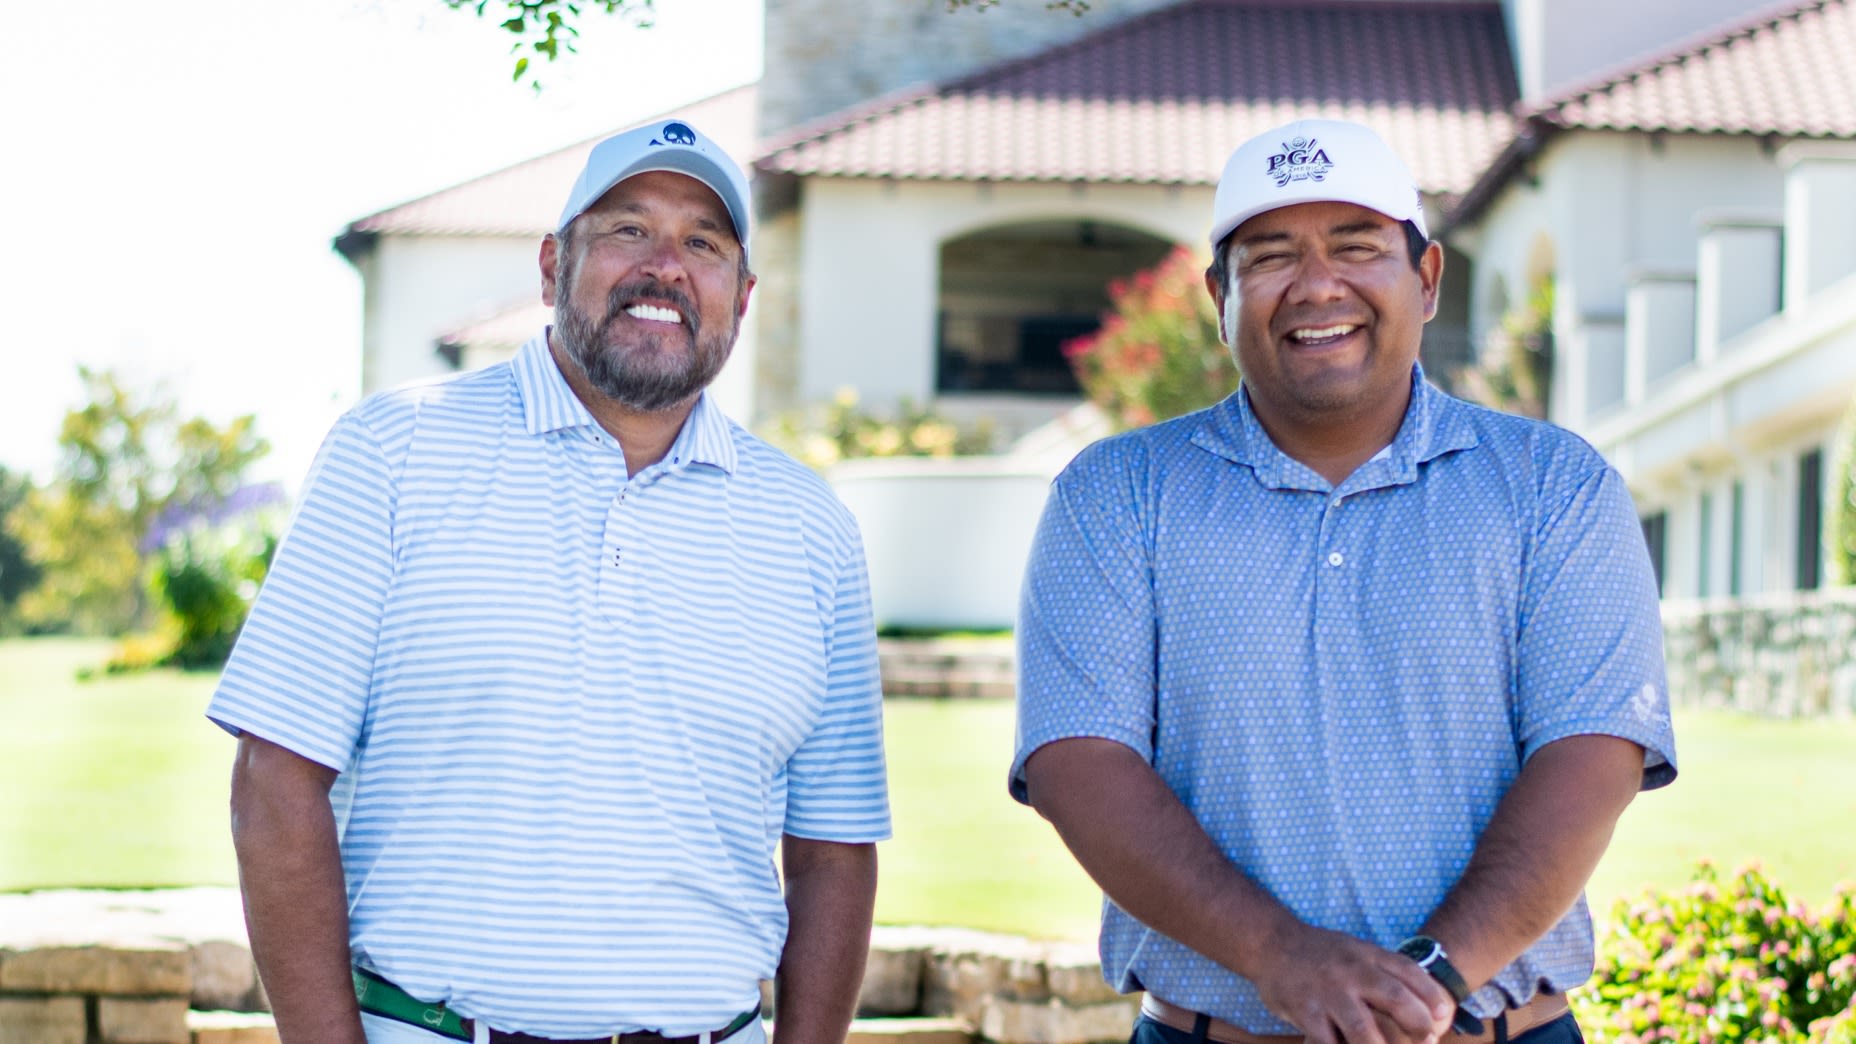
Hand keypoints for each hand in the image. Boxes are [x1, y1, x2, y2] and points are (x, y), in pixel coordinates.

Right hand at [1249, 923, 1454, 1043]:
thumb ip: (1383, 971)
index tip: (1443, 1015)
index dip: (1430, 995)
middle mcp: (1351, 971)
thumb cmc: (1320, 953)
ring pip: (1363, 1029)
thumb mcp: (1355, 950)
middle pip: (1395, 997)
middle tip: (1428, 1040)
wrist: (1271, 943)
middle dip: (1417, 1023)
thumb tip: (1424, 1003)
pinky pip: (1328, 1042)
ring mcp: (1328, 992)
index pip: (1408, 971)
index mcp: (1367, 954)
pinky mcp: (1305, 1011)